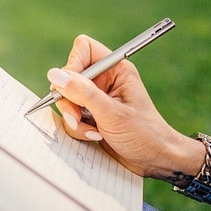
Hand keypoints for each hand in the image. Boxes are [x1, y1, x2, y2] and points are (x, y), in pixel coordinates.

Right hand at [48, 35, 203, 181]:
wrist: (155, 161)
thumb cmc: (144, 134)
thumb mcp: (112, 113)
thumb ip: (82, 93)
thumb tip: (55, 75)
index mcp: (115, 70)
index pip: (83, 49)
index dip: (72, 65)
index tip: (70, 86)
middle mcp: (104, 81)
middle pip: (69, 77)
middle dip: (69, 100)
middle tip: (78, 117)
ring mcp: (96, 99)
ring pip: (66, 99)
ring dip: (74, 118)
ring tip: (93, 131)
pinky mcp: (91, 115)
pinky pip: (71, 116)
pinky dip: (78, 129)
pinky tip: (95, 136)